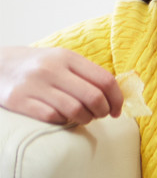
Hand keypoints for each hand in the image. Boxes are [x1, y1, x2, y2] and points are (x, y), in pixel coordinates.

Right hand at [0, 47, 122, 125]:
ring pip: (75, 110)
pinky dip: (62, 120)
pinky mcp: (19, 100)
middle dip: (104, 111)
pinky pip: (52, 117)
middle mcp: (51, 69)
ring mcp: (34, 84)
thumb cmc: (38, 66)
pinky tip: (62, 117)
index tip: (117, 109)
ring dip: (85, 118)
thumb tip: (117, 94)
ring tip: (83, 117)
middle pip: (94, 97)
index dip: (117, 98)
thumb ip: (86, 73)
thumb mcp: (62, 60)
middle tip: (102, 115)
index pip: (105, 80)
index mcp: (67, 57)